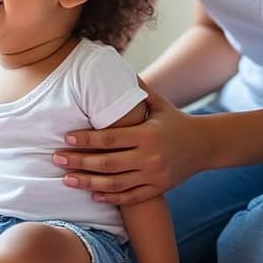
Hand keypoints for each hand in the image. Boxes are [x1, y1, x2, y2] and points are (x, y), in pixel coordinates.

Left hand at [53, 80, 212, 204]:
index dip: (86, 139)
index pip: (110, 138)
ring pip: (115, 184)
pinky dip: (111, 198)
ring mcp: (154, 175)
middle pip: (108, 163)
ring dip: (88, 183)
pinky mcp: (158, 189)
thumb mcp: (159, 103)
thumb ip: (137, 89)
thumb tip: (113, 65)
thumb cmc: (175, 120)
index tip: (65, 137)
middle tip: (56, 158)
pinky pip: (131, 196)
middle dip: (79, 161)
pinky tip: (92, 196)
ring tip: (67, 180)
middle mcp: (150, 156)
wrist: (205, 145)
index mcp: (148, 134)